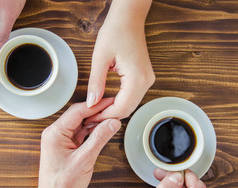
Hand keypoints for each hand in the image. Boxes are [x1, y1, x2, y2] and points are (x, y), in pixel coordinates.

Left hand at [35, 98, 120, 187]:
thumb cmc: (62, 186)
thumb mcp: (84, 160)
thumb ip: (99, 139)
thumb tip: (112, 123)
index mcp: (55, 133)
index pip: (78, 111)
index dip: (96, 105)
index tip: (110, 101)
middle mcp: (55, 134)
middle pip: (79, 115)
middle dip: (97, 111)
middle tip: (113, 107)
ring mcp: (60, 140)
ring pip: (80, 124)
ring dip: (95, 121)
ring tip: (111, 117)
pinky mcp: (65, 147)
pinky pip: (80, 134)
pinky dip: (91, 131)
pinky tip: (102, 130)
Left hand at [86, 0, 154, 120]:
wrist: (128, 19)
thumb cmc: (116, 32)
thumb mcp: (100, 58)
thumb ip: (96, 83)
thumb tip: (91, 103)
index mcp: (137, 78)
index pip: (121, 108)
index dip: (104, 116)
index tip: (90, 118)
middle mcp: (146, 82)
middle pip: (127, 109)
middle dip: (109, 116)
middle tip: (91, 118)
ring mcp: (147, 80)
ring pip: (130, 105)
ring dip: (114, 110)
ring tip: (96, 112)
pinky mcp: (144, 78)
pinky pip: (132, 97)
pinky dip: (120, 103)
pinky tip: (107, 103)